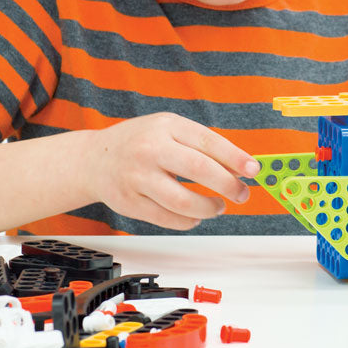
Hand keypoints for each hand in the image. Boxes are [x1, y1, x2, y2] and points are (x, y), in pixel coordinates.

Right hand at [86, 112, 260, 230]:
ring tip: (217, 206)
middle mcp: (150, 149)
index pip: (208, 141)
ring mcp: (138, 177)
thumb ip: (199, 144)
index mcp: (165, 126)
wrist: (94, 159)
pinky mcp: (130, 203)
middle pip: (200, 169)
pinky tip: (194, 216)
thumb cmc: (139, 142)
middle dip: (228, 185)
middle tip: (241, 194)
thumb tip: (239, 167)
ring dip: (209, 208)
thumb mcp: (167, 130)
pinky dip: (189, 221)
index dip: (235, 158)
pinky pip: (169, 219)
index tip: (254, 170)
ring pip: (184, 202)